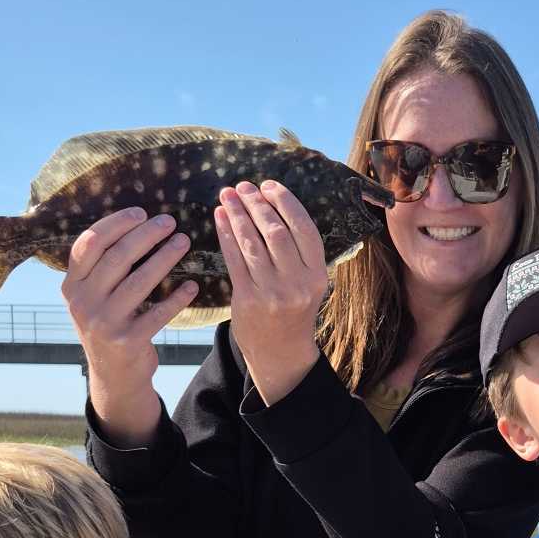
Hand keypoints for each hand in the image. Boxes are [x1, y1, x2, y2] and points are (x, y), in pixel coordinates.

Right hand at [63, 208, 197, 442]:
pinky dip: (178, 298)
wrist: (114, 377)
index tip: (141, 212)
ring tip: (184, 242)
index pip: (89, 244)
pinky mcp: (127, 342)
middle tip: (170, 222)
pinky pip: (158, 313)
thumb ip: (102, 268)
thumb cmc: (109, 324)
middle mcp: (82, 303)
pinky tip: (193, 285)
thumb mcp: (93, 298)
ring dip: (165, 258)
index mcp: (71, 286)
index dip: (115, 224)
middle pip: (117, 258)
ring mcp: (103, 324)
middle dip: (146, 235)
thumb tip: (134, 224)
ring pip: (139, 281)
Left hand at [215, 182, 327, 407]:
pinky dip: (226, 234)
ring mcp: (272, 293)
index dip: (285, 202)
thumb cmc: (293, 310)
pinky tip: (220, 218)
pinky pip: (234, 259)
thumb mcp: (308, 283)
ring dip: (238, 214)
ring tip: (228, 196)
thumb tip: (273, 205)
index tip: (269, 186)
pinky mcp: (247, 300)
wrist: (280, 352)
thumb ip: (298, 252)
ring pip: (253, 243)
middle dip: (257, 204)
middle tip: (243, 186)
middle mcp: (298, 283)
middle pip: (276, 232)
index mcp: (318, 275)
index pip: (304, 229)